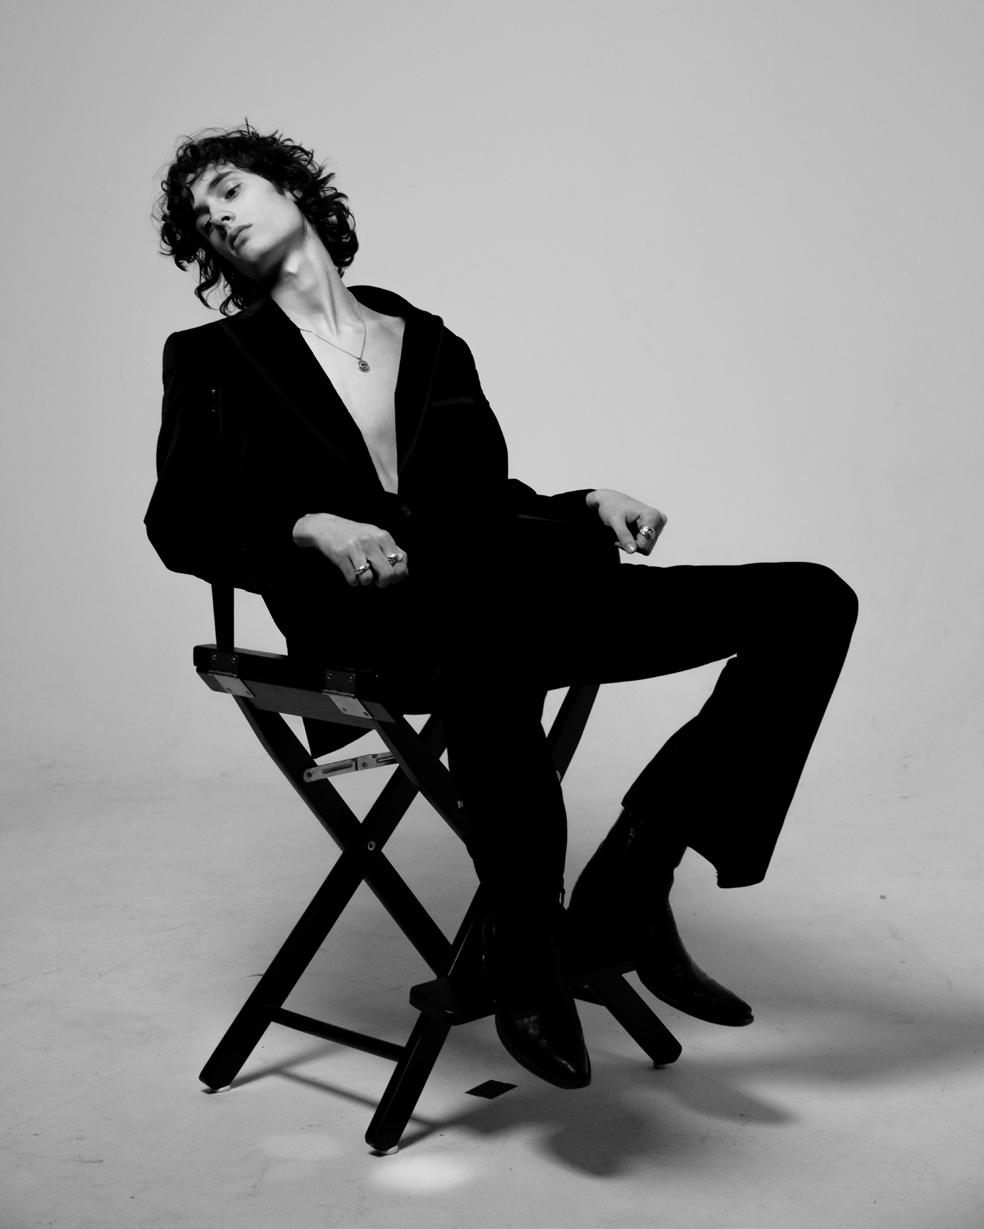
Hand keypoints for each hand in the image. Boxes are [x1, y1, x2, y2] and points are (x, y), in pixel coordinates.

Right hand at [293, 513, 408, 587]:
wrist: (326, 527)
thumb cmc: (355, 535)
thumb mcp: (375, 536)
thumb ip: (391, 550)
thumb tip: (403, 569)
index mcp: (383, 536)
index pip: (401, 561)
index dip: (398, 574)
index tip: (392, 576)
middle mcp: (370, 541)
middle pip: (388, 573)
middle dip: (384, 582)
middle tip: (378, 581)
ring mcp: (355, 548)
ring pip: (368, 579)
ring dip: (365, 582)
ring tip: (362, 574)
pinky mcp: (340, 555)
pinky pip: (352, 579)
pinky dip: (353, 581)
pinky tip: (351, 573)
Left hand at [585, 489, 667, 555]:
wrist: (610, 500)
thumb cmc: (611, 507)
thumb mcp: (614, 521)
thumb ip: (623, 535)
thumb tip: (632, 551)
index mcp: (652, 515)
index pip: (643, 544)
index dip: (628, 543)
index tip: (617, 535)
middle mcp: (659, 519)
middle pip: (646, 548)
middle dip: (630, 543)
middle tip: (619, 532)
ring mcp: (659, 524)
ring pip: (646, 547)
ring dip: (632, 542)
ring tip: (624, 530)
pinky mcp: (656, 528)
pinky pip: (646, 544)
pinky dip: (634, 540)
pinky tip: (629, 530)